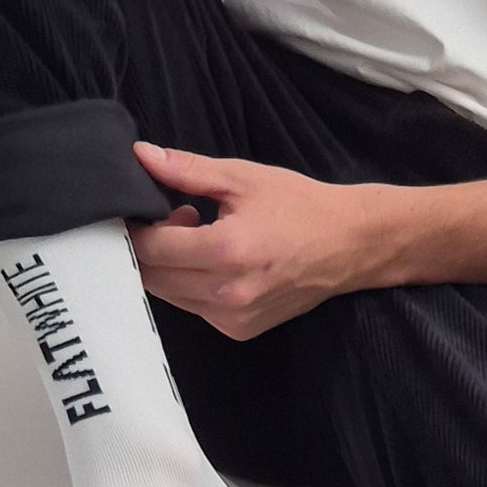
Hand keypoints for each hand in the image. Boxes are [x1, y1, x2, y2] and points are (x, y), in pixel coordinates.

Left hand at [128, 142, 384, 336]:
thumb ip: (186, 170)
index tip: (143, 210)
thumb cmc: (299, 206)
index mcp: (225, 250)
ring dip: (170, 267)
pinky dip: (191, 285)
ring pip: (168, 295)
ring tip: (200, 236)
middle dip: (152, 247)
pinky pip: (193, 308)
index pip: (151, 248)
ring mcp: (232, 317)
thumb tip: (141, 156)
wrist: (350, 244)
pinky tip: (216, 261)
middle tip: (176, 217)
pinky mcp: (239, 330)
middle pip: (152, 276)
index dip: (137, 228)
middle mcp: (225, 292)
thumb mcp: (242, 177)